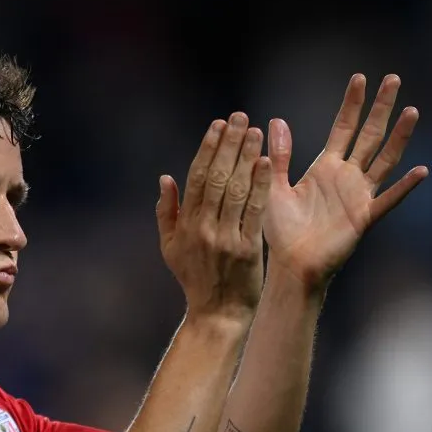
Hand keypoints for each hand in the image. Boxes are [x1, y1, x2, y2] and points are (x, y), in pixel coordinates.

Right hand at [156, 113, 271, 324]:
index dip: (208, 148)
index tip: (218, 124)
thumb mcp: (170, 248)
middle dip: (228, 144)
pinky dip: (260, 184)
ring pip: (236, 189)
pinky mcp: (246, 248)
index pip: (196, 178)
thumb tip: (166, 178)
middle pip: (217, 177)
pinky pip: (254, 209)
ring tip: (256, 131)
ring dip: (246, 156)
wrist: (217, 314)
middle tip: (240, 117)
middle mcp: (202, 228)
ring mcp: (224, 237)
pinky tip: (266, 161)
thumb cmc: (195, 279)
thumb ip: (166, 212)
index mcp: (184, 225)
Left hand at [264, 74, 428, 290]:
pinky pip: (388, 200)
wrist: (290, 264)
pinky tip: (420, 171)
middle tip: (393, 79)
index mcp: (325, 167)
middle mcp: (346, 177)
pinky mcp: (364, 217)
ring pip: (384, 160)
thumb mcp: (274, 187)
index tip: (360, 78)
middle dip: (380, 108)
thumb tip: (275, 121)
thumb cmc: (281, 230)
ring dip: (398, 137)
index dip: (351, 104)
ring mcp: (358, 195)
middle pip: (369, 136)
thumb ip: (279, 156)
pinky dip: (404, 187)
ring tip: (411, 111)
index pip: (343, 128)